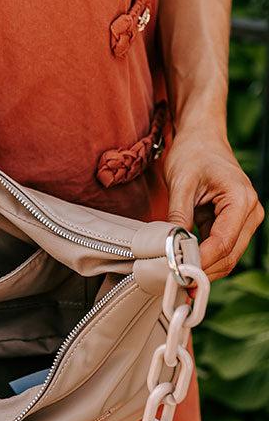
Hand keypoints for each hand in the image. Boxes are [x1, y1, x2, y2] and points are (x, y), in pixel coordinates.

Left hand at [164, 129, 264, 280]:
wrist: (202, 138)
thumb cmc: (193, 153)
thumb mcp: (181, 181)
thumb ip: (178, 214)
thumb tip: (171, 246)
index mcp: (241, 200)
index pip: (223, 242)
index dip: (201, 261)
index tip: (179, 272)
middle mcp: (250, 212)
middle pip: (229, 255)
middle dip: (203, 271)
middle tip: (176, 282)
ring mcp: (244, 220)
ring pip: (227, 257)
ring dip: (204, 268)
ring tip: (178, 277)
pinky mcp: (232, 224)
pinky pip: (220, 249)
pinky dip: (204, 259)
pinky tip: (184, 265)